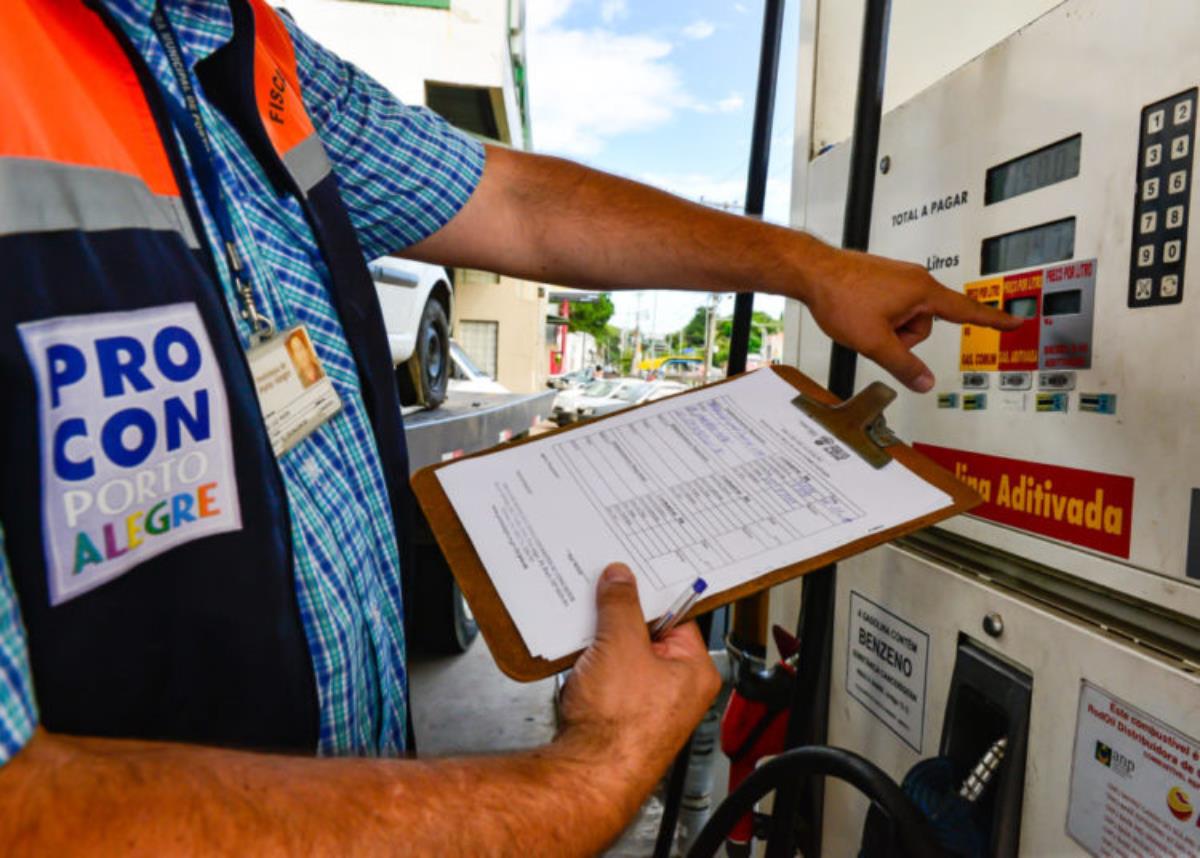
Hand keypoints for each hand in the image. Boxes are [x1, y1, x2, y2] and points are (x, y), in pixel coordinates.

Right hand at [558, 564, 719, 787]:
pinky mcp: (618, 718)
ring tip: (586, 643)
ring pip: (622, 657)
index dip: (649, 594)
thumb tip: (621, 580)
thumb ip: (621, 604)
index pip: (676, 615)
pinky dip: (590, 669)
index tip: (627, 579)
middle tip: (599, 607)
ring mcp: (647, 707)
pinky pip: (605, 680)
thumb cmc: (619, 726)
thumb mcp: (621, 643)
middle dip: (618, 621)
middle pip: (646, 635)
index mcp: (694, 670)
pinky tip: (577, 668)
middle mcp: (676, 691)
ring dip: (600, 646)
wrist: (587, 774)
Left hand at [796, 242, 1020, 391]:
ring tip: (862, 319)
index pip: (967, 311)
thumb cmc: (841, 296)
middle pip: (924, 325)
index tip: (1015, 322)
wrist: (812, 271)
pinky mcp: (884, 279)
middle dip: (901, 338)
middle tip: (874, 332)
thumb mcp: (875, 342)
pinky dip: (877, 318)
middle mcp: (915, 279)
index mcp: (922, 291)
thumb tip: (925, 383)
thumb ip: (904, 365)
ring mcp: (898, 278)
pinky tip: (857, 313)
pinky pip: (891, 309)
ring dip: (887, 328)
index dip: (993, 320)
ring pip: (905, 319)